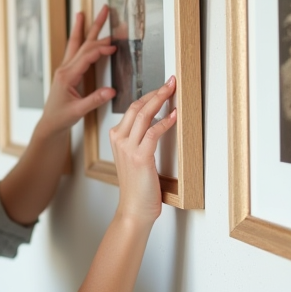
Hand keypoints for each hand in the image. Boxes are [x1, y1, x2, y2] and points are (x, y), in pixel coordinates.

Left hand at [33, 6, 116, 139]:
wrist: (49, 123)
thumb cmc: (61, 118)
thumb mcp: (78, 111)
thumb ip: (95, 100)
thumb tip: (112, 90)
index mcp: (67, 76)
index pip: (87, 56)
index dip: (101, 49)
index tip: (115, 45)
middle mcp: (65, 69)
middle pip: (82, 43)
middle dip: (95, 26)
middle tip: (106, 10)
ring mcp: (65, 69)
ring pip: (76, 44)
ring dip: (84, 28)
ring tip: (85, 12)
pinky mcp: (67, 72)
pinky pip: (74, 51)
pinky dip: (79, 38)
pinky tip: (81, 30)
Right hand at [110, 76, 176, 224]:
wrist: (134, 209)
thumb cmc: (138, 187)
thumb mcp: (134, 159)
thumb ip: (139, 141)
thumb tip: (156, 123)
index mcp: (116, 138)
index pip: (132, 109)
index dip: (148, 95)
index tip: (162, 87)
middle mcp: (119, 140)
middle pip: (136, 106)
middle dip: (155, 91)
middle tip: (171, 81)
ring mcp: (128, 148)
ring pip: (143, 114)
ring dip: (160, 99)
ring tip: (173, 90)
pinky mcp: (140, 157)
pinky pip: (153, 132)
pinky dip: (165, 121)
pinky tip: (174, 115)